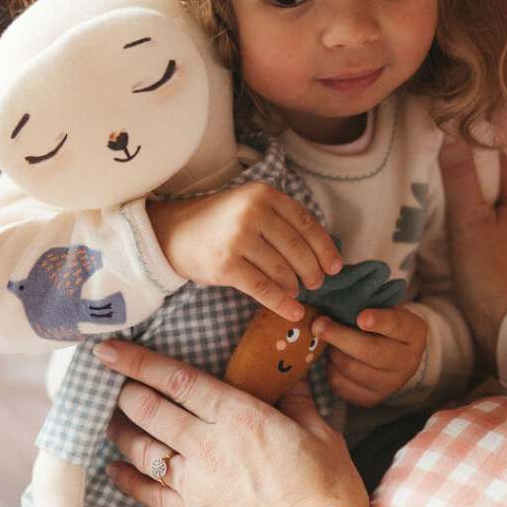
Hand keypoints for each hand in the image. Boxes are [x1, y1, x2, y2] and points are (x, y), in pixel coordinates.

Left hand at [97, 340, 368, 506]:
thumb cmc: (327, 492)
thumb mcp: (321, 434)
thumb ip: (297, 401)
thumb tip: (288, 377)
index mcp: (239, 418)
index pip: (178, 381)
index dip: (139, 362)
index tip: (111, 349)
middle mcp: (208, 447)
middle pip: (149, 411)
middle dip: (126, 392)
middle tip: (115, 379)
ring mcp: (196, 485)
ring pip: (142, 449)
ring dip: (122, 430)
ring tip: (114, 416)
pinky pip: (149, 493)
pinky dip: (128, 479)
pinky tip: (116, 468)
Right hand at [148, 185, 341, 322]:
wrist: (171, 233)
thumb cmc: (218, 223)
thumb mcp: (249, 206)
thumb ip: (280, 220)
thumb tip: (321, 252)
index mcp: (263, 194)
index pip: (306, 223)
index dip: (325, 248)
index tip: (335, 266)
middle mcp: (253, 212)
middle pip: (298, 249)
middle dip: (313, 271)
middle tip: (316, 283)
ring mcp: (238, 238)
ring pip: (283, 270)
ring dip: (295, 286)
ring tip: (296, 291)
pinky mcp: (226, 265)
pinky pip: (264, 289)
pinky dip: (282, 304)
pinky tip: (294, 312)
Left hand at [312, 305, 427, 405]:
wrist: (393, 353)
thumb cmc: (382, 322)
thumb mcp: (384, 307)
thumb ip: (366, 304)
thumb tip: (333, 305)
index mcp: (414, 333)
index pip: (397, 326)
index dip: (379, 321)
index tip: (361, 317)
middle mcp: (408, 361)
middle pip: (371, 352)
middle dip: (340, 337)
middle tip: (319, 324)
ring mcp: (391, 384)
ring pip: (352, 369)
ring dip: (333, 352)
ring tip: (327, 340)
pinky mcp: (372, 399)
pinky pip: (342, 385)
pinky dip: (331, 370)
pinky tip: (333, 358)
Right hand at [440, 140, 506, 366]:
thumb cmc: (489, 275)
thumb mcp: (468, 223)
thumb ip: (460, 179)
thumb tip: (451, 135)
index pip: (496, 161)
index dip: (468, 159)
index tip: (442, 165)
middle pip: (501, 189)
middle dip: (473, 192)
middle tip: (441, 200)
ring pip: (506, 217)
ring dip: (484, 219)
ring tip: (454, 228)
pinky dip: (493, 241)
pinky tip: (474, 254)